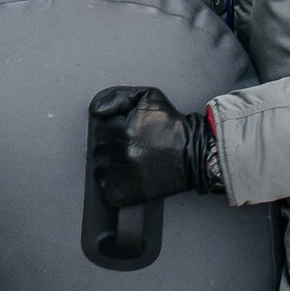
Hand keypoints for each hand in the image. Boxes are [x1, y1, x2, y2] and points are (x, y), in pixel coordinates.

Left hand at [88, 86, 219, 207]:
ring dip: (109, 163)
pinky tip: (128, 174)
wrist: (193, 155)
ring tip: (131, 158)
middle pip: (98, 146)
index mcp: (122, 129)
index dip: (112, 126)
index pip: (99, 125)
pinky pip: (105, 188)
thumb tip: (97, 109)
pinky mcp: (122, 194)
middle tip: (133, 144)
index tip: (126, 129)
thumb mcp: (148, 97)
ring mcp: (120, 176)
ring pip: (99, 167)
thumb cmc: (172, 126)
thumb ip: (118, 96)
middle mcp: (120, 153)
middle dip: (111, 144)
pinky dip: (112, 183)